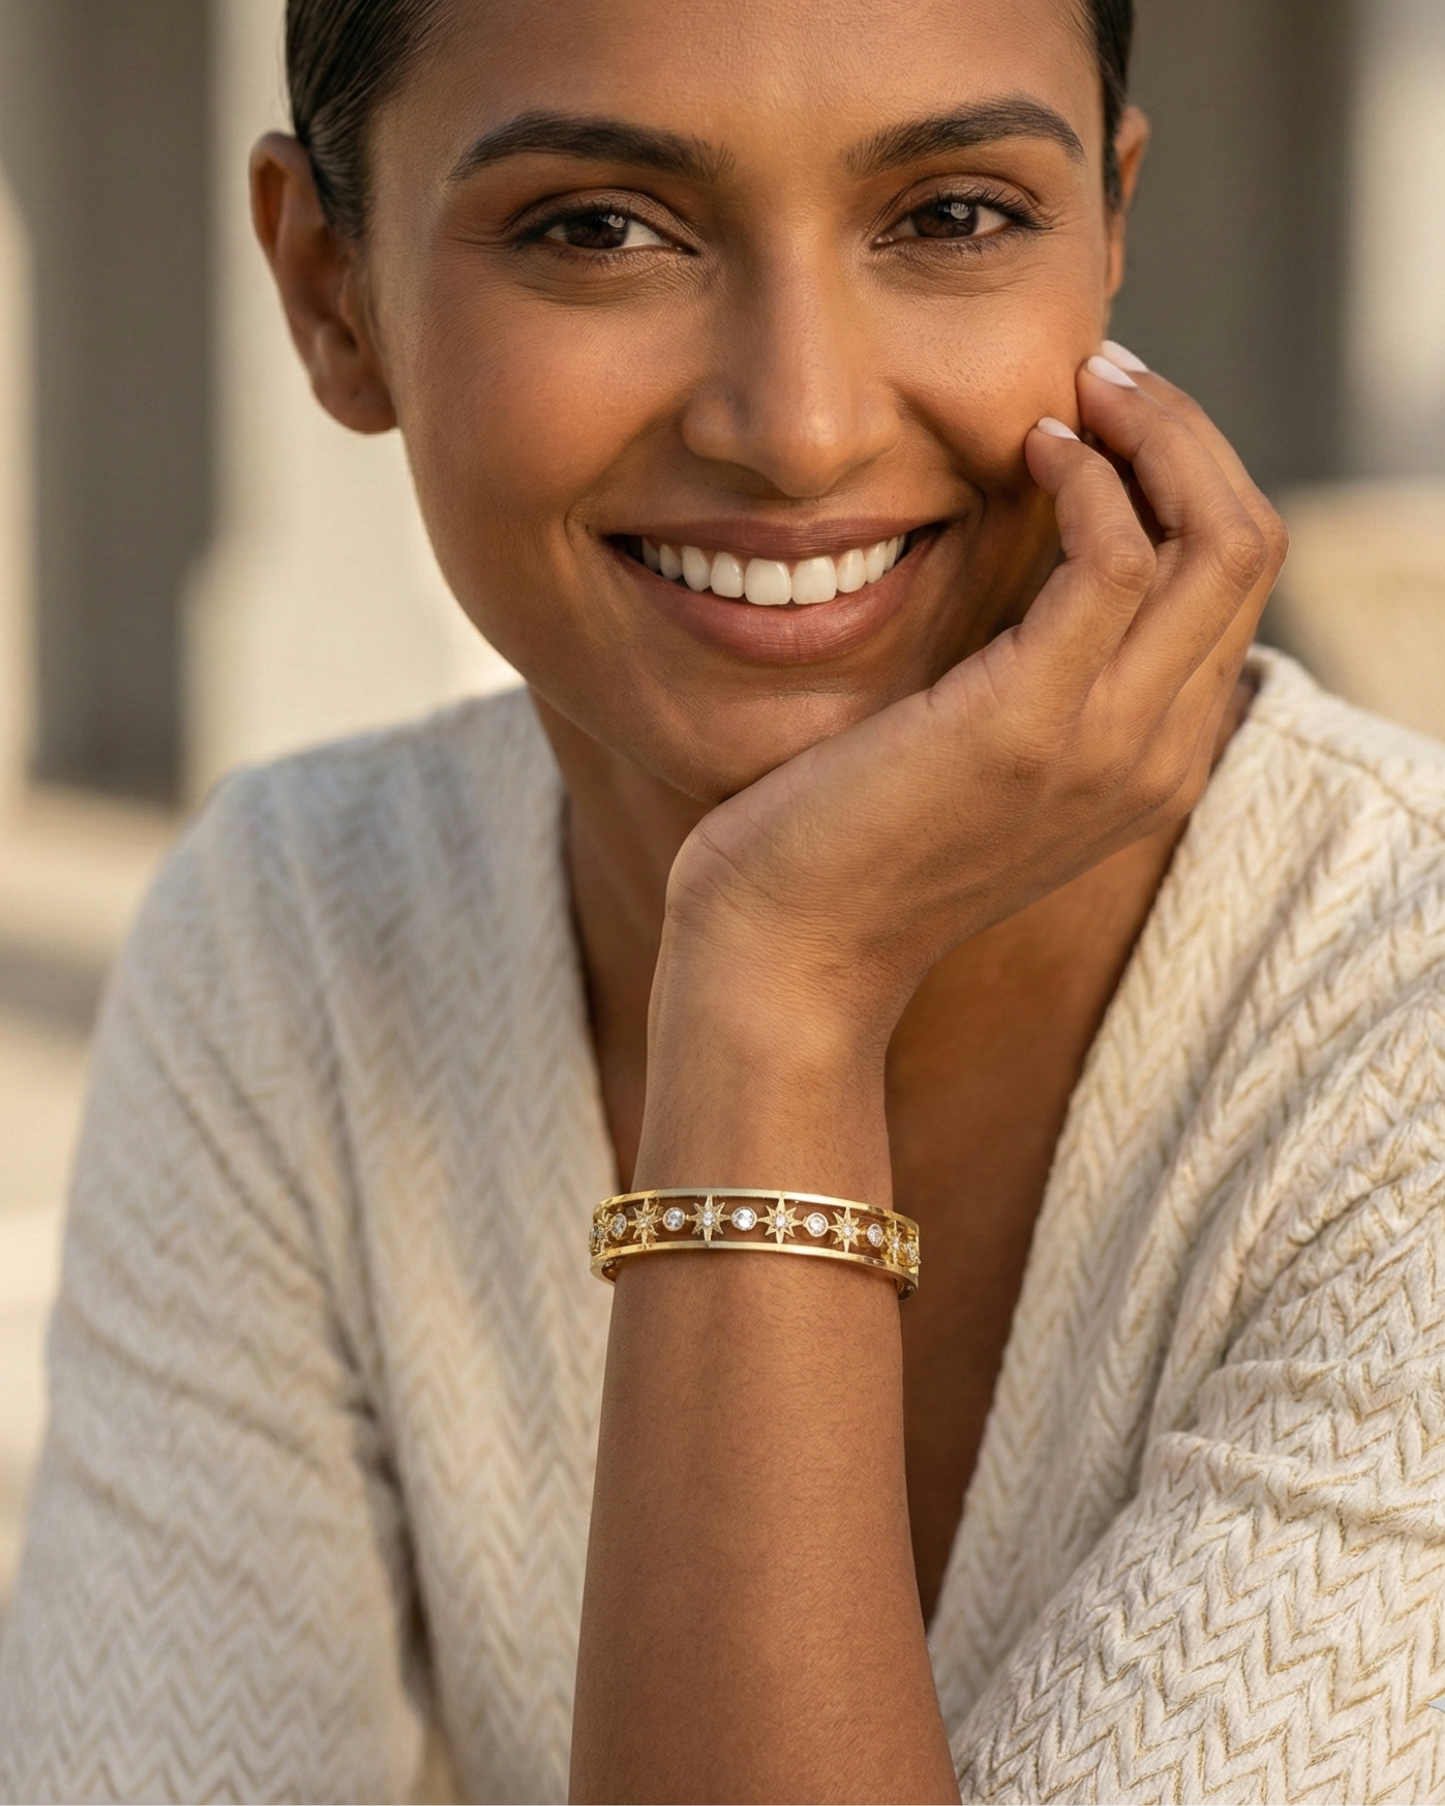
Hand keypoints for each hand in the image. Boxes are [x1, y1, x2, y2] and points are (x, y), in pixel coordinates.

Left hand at [659, 352, 1287, 1054]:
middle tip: (1106, 371)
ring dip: (1154, 432)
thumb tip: (1050, 544)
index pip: (1231, 584)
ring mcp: (1105, 743)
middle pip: (1248, 546)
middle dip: (1188, 433)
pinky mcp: (1029, 722)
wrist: (789, 949)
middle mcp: (1158, 754)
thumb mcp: (977, 753)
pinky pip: (1115, 557)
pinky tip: (1027, 447)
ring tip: (1078, 385)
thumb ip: (1039, 670)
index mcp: (1152, 759)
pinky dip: (1087, 478)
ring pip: (1216, 539)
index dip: (1187, 475)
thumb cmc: (854, 840)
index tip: (1111, 413)